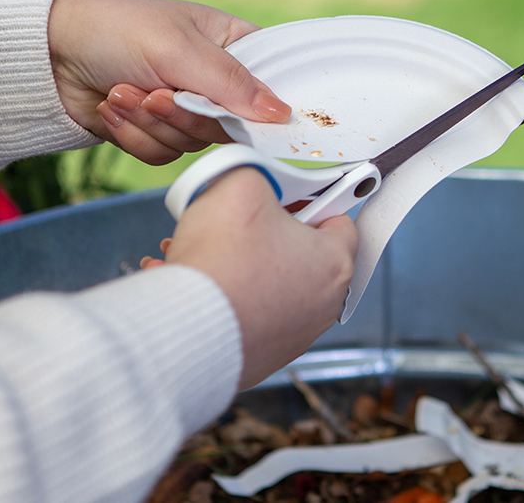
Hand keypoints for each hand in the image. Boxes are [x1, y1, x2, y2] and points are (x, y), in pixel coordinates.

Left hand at [48, 0, 290, 163]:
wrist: (51, 51)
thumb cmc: (119, 29)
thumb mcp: (180, 49)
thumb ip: (232, 85)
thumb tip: (281, 115)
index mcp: (232, 46)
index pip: (270, 84)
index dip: (261, 108)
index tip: (238, 115)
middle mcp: (216, 82)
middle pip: (229, 125)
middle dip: (184, 115)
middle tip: (154, 95)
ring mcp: (188, 109)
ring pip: (195, 144)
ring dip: (152, 124)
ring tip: (121, 92)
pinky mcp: (160, 131)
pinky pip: (165, 155)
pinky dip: (135, 137)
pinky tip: (113, 107)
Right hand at [156, 168, 357, 389]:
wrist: (183, 333)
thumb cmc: (222, 264)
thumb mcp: (241, 184)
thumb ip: (260, 171)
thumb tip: (255, 177)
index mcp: (334, 263)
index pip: (339, 218)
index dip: (310, 198)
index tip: (285, 196)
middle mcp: (322, 304)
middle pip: (301, 250)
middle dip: (266, 231)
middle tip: (238, 222)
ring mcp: (293, 334)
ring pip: (268, 280)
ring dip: (237, 261)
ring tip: (203, 251)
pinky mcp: (262, 353)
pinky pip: (246, 309)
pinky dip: (224, 293)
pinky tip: (193, 281)